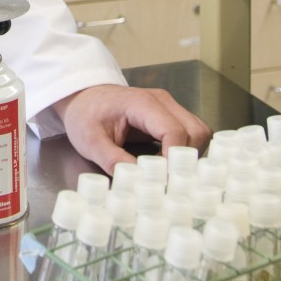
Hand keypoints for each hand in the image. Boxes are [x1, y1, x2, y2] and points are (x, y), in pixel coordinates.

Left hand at [52, 84, 212, 173]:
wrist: (82, 98)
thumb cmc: (85, 115)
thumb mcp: (90, 141)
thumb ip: (113, 161)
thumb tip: (138, 182)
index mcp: (142, 104)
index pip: (175, 132)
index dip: (174, 159)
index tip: (164, 180)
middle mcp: (162, 102)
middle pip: (195, 131)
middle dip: (186, 160)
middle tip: (169, 180)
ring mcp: (168, 107)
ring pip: (198, 132)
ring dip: (189, 156)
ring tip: (168, 174)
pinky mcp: (169, 116)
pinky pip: (190, 133)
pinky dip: (186, 152)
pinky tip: (169, 166)